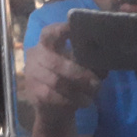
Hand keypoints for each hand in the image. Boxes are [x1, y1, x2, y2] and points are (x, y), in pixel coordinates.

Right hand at [24, 22, 103, 136]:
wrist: (54, 107)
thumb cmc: (69, 78)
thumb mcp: (80, 66)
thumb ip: (90, 61)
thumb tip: (104, 58)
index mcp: (47, 43)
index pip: (50, 33)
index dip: (60, 30)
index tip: (74, 29)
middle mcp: (36, 56)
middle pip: (56, 62)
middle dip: (79, 74)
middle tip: (96, 84)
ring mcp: (32, 74)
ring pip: (56, 82)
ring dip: (76, 91)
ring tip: (91, 97)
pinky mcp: (33, 93)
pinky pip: (52, 97)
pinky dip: (69, 101)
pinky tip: (81, 103)